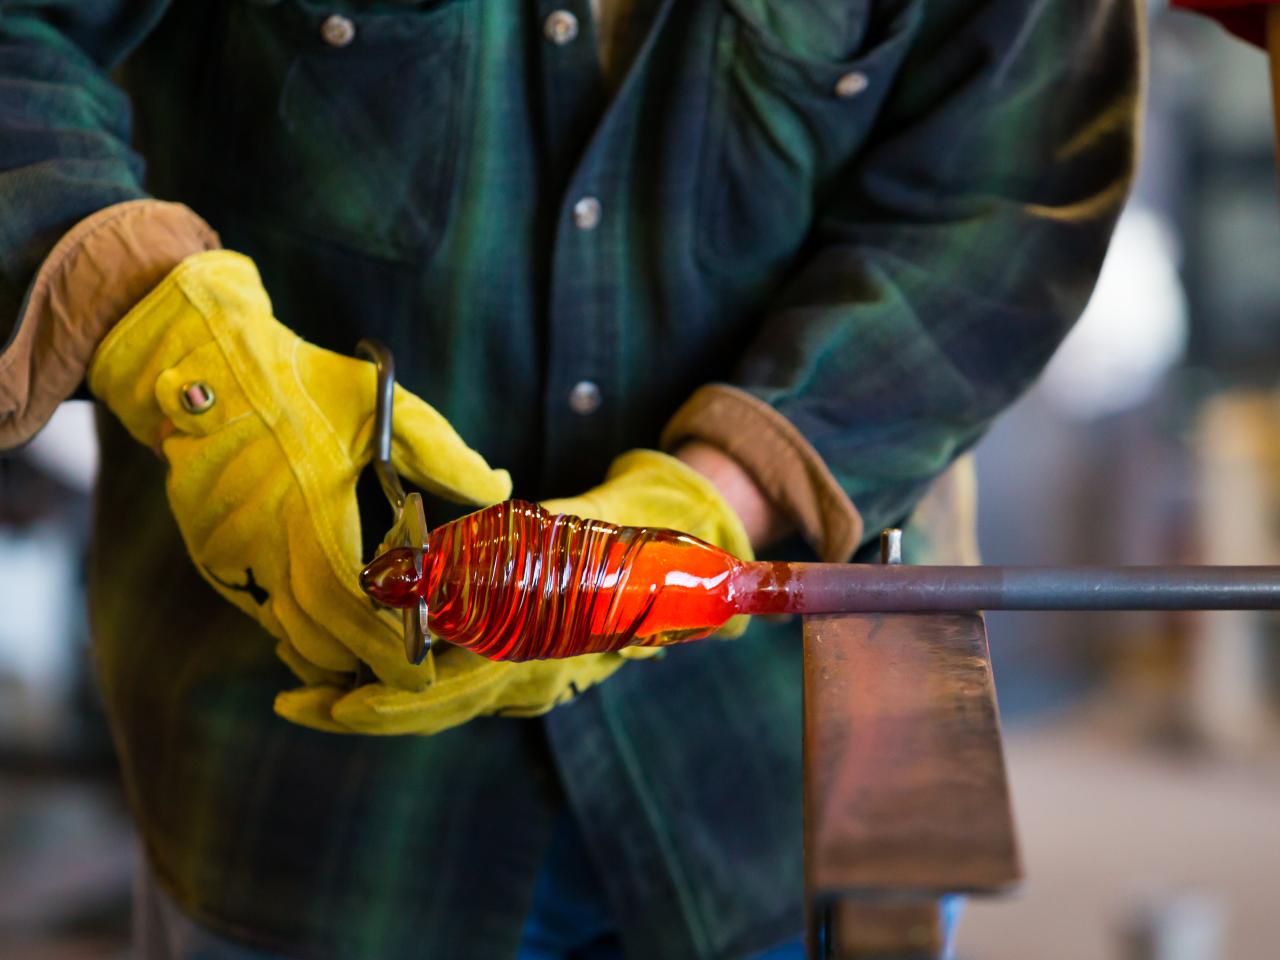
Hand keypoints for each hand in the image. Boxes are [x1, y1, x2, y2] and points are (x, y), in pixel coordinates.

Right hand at [88, 250, 509, 689]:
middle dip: (362, 660)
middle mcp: (259, 540)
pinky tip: (329, 616)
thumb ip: (446, 456)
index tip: (422, 667)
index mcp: (307, 506)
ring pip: (283, 629)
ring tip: (373, 648)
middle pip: (315, 634)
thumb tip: (501, 490)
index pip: (348, 602)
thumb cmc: (300, 383)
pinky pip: (257, 608)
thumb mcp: (382, 409)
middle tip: (407, 669)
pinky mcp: (208, 554)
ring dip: (328, 646)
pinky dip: (295, 623)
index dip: (384, 642)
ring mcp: (225, 553)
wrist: (201, 364)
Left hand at [274, 449, 756, 735]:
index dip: (396, 703)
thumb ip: (528, 540)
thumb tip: (451, 557)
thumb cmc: (629, 532)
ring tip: (304, 695)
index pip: (456, 693)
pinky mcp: (507, 665)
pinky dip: (396, 685)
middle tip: (294, 705)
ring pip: (434, 706)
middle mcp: (528, 679)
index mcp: (542, 653)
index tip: (343, 703)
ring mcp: (519, 679)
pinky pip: (446, 687)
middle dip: (360, 712)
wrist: (673, 560)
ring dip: (369, 702)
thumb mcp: (582, 530)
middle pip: (431, 711)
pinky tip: (351, 674)